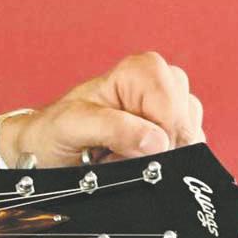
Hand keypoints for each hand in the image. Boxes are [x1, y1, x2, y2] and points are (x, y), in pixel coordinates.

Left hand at [0, 50, 205, 167]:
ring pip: (190, 145)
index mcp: (143, 70)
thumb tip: (157, 142)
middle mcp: (164, 86)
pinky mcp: (175, 136)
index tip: (130, 149)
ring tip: (117, 156)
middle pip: (186, 127)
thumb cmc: (55, 130)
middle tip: (115, 153)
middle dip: (157, 150)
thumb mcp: (72, 125)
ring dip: (157, 160)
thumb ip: (113, 128)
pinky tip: (132, 162)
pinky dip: (160, 167)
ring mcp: (173, 112)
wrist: (47, 150)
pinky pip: (187, 158)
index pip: (174, 109)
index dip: (158, 136)